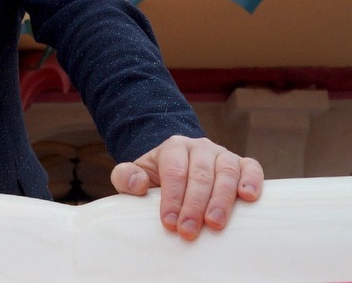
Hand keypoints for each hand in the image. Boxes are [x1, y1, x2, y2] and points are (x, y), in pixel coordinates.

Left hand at [110, 135, 262, 239]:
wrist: (180, 165)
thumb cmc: (158, 176)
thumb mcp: (137, 173)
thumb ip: (126, 176)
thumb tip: (138, 184)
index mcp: (173, 147)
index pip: (174, 170)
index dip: (172, 197)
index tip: (169, 222)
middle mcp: (199, 147)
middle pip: (200, 174)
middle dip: (194, 204)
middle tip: (189, 231)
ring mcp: (222, 154)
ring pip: (225, 171)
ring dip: (221, 198)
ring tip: (215, 224)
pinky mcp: (242, 165)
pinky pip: (251, 167)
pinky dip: (252, 180)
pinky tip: (249, 197)